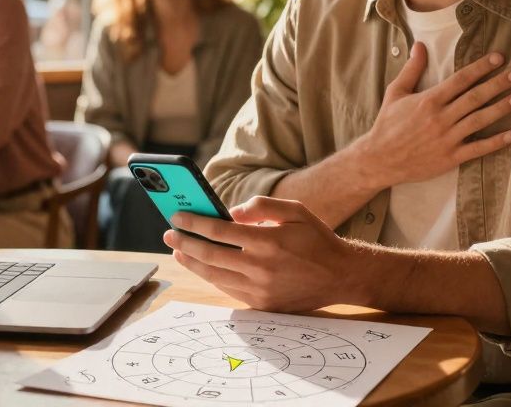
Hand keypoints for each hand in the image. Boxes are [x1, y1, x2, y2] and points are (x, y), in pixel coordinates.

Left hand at [163, 196, 365, 311]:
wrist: (341, 276)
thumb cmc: (317, 240)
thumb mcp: (295, 211)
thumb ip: (262, 206)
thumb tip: (232, 211)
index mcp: (269, 241)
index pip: (219, 231)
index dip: (194, 223)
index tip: (177, 217)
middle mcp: (262, 268)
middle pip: (210, 255)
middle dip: (185, 243)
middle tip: (169, 235)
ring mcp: (261, 289)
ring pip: (215, 276)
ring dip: (192, 263)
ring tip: (178, 251)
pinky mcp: (263, 305)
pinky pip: (228, 290)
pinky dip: (211, 277)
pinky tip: (202, 267)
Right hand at [356, 44, 510, 186]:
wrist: (379, 159)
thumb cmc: (387, 124)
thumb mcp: (396, 92)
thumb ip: (412, 69)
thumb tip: (420, 45)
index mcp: (428, 100)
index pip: (460, 79)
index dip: (481, 67)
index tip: (499, 58)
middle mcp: (440, 117)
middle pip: (475, 97)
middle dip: (499, 83)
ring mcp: (446, 138)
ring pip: (479, 120)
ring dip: (501, 108)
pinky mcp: (450, 158)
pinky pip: (476, 149)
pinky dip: (495, 142)